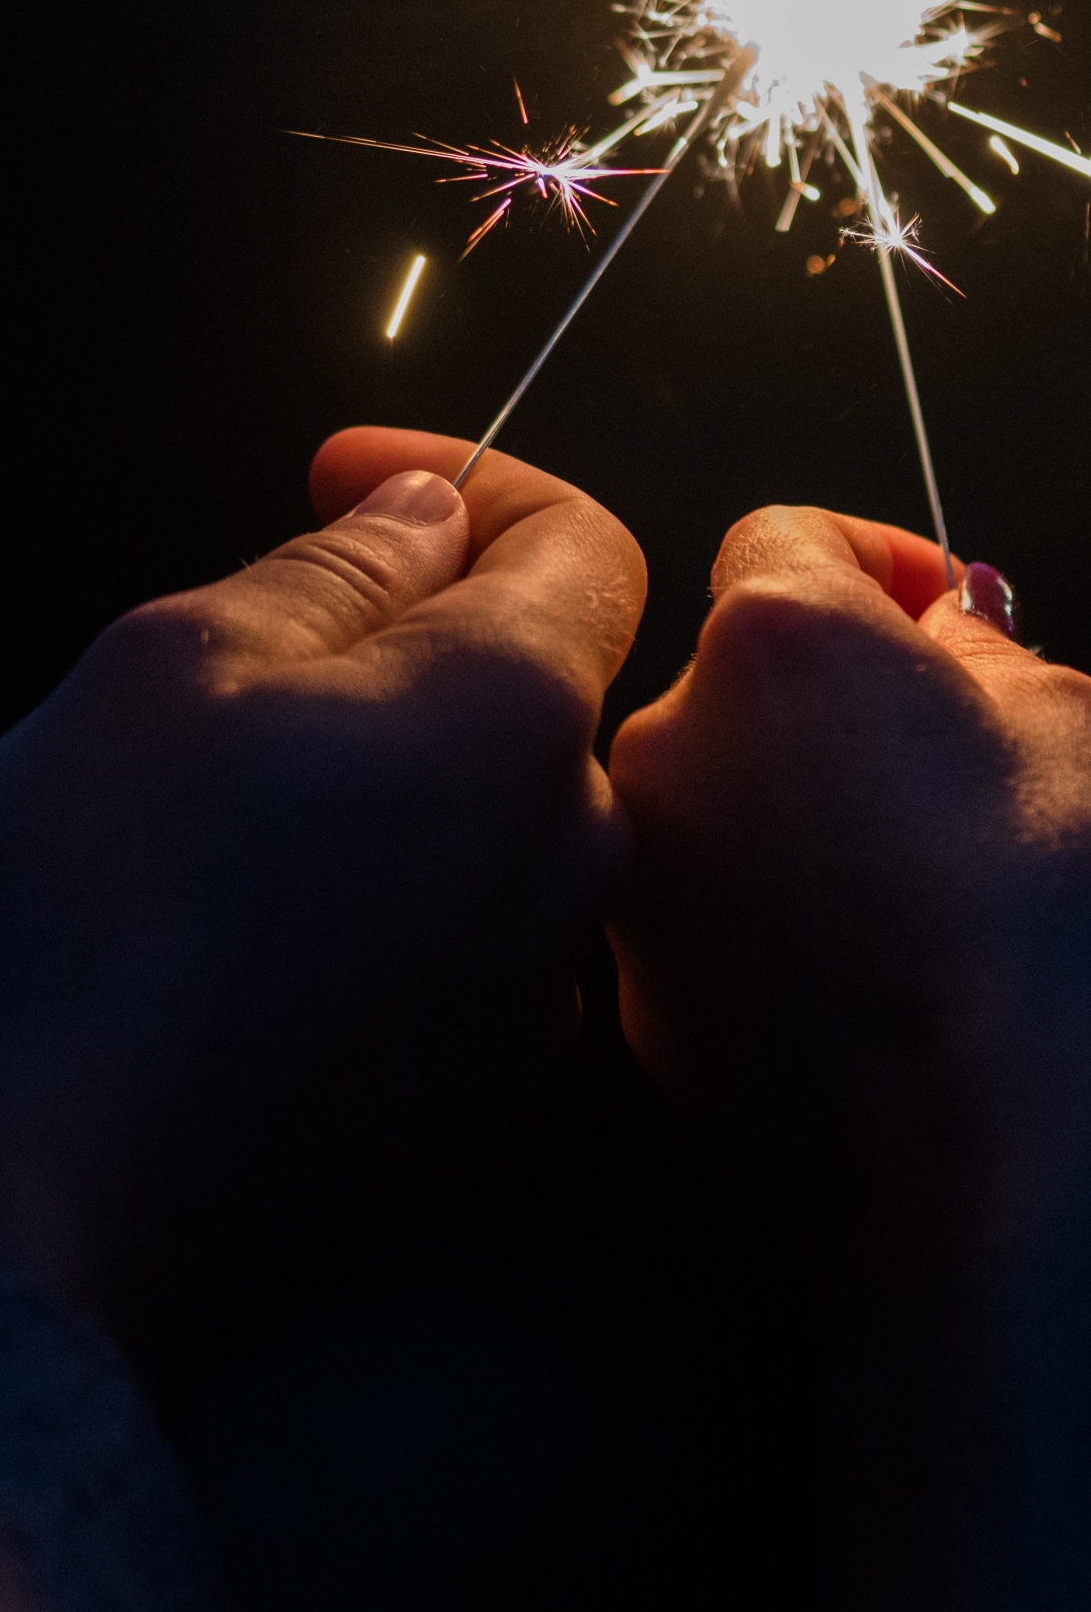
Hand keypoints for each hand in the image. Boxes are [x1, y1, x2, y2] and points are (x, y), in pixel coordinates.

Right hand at [0, 429, 643, 1406]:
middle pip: (546, 679)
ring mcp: (536, 989)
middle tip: (260, 643)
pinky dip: (400, 884)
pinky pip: (473, 929)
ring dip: (405, 764)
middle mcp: (571, 854)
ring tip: (242, 791)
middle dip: (423, 628)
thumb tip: (428, 516)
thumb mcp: (180, 658)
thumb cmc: (101, 917)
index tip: (354, 479)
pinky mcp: (481, 1093)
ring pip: (500, 810)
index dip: (470, 483)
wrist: (59, 1212)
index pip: (589, 543)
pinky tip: (266, 912)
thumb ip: (336, 566)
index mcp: (518, 714)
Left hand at [608, 506, 1090, 1609]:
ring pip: (712, 795)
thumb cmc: (1045, 938)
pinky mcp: (641, 996)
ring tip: (906, 882)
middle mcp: (670, 739)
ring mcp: (644, 876)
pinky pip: (697, 910)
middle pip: (740, 673)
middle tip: (941, 765)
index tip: (933, 615)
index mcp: (776, 640)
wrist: (1001, 1153)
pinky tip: (861, 965)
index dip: (877, 565)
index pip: (789, 534)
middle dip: (832, 699)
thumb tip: (947, 632)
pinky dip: (759, 915)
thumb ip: (987, 650)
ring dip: (787, 807)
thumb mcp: (1074, 730)